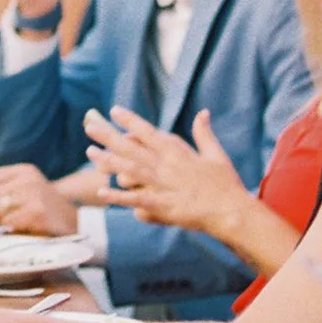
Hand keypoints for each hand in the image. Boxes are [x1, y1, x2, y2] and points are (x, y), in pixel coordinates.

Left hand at [0, 164, 78, 235]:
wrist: (73, 219)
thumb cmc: (42, 204)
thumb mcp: (25, 186)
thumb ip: (0, 184)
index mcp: (23, 171)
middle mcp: (28, 180)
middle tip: (12, 214)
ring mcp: (33, 196)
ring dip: (4, 221)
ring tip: (20, 219)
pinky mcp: (37, 214)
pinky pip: (9, 223)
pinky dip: (13, 228)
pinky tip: (26, 225)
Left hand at [84, 107, 254, 243]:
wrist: (232, 212)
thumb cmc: (226, 184)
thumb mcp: (216, 154)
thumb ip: (204, 133)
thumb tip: (203, 112)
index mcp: (177, 151)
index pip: (148, 131)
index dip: (129, 120)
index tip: (114, 110)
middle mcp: (165, 165)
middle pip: (130, 147)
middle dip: (108, 135)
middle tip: (90, 126)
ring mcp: (161, 185)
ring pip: (128, 170)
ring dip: (107, 161)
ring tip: (90, 152)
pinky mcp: (161, 206)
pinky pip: (134, 199)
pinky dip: (117, 196)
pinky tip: (101, 191)